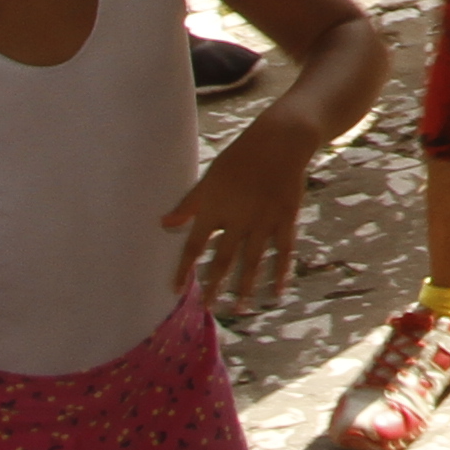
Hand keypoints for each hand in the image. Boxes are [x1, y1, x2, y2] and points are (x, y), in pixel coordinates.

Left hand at [160, 116, 318, 310]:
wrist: (279, 141)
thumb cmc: (240, 157)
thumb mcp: (209, 178)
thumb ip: (189, 205)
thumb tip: (164, 224)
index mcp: (215, 208)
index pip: (194, 246)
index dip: (184, 269)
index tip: (175, 290)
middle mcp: (238, 219)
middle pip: (223, 259)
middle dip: (215, 286)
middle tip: (209, 308)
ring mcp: (264, 221)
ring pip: (252, 261)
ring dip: (246, 287)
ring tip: (241, 308)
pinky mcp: (286, 218)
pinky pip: (283, 251)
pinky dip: (281, 272)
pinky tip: (278, 291)